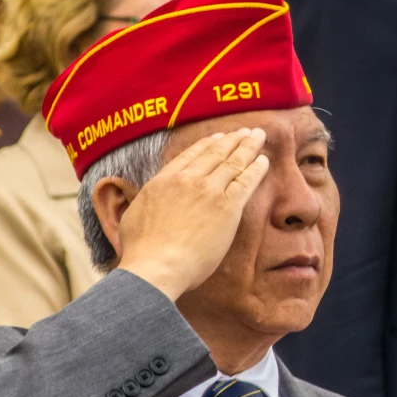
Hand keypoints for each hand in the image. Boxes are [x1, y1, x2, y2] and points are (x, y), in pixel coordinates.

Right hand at [118, 128, 268, 300]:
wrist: (157, 265)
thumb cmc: (141, 250)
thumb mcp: (132, 217)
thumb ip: (140, 204)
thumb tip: (138, 204)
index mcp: (164, 180)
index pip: (190, 156)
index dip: (207, 144)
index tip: (218, 138)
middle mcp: (187, 179)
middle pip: (215, 153)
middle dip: (232, 140)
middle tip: (244, 132)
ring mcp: (208, 191)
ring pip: (233, 162)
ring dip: (248, 147)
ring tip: (257, 137)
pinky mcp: (227, 207)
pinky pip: (246, 181)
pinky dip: (257, 169)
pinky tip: (264, 161)